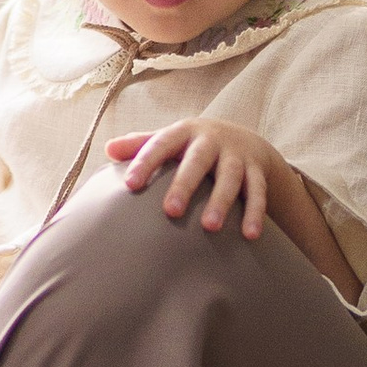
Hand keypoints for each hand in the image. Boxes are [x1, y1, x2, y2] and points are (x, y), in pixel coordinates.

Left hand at [109, 119, 287, 238]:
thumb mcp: (171, 140)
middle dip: (185, 184)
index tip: (130, 185)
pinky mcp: (257, 170)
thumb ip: (142, 144)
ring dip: (221, 201)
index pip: (161, 143)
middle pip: (198, 160)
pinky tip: (251, 235)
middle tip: (171, 212)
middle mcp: (212, 140)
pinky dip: (256, 213)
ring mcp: (236, 155)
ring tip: (210, 227)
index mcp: (185, 132)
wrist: (245, 139)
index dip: (146, 162)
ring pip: (230, 177)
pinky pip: (258, 192)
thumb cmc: (194, 146)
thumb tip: (108, 149)